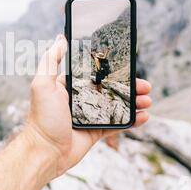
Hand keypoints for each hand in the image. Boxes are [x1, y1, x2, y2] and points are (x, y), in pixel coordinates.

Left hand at [23, 34, 151, 177]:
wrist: (45, 151)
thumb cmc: (42, 117)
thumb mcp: (43, 84)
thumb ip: (51, 60)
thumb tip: (60, 38)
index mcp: (70, 86)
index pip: (95, 73)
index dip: (112, 69)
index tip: (128, 65)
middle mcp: (81, 99)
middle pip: (111, 88)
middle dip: (129, 86)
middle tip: (145, 86)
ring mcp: (90, 116)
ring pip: (117, 106)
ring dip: (134, 102)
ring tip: (148, 100)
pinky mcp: (96, 132)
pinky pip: (118, 125)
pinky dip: (132, 121)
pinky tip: (144, 117)